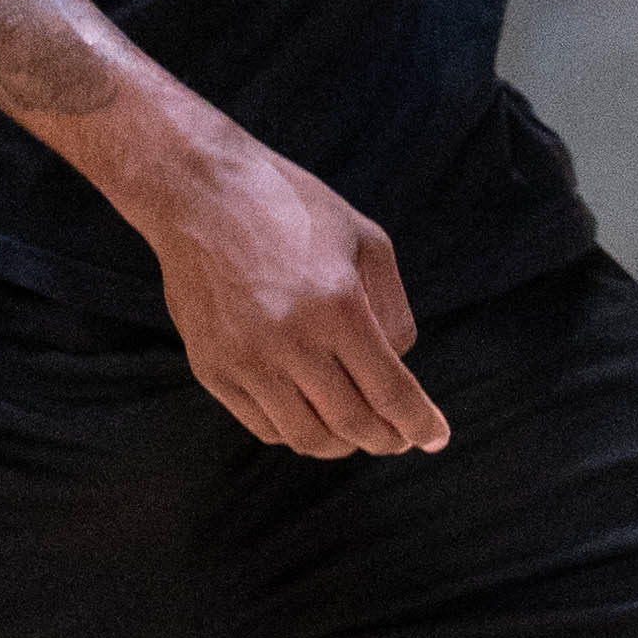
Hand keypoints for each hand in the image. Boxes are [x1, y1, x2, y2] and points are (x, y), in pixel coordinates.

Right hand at [131, 128, 451, 454]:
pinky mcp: (211, 368)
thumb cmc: (292, 209)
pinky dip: (297, 432)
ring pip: (306, 436)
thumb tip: (397, 366)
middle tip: (399, 439)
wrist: (200, 193)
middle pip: (352, 422)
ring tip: (358, 435)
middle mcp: (290, 340)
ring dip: (342, 445)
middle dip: (386, 440)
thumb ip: (392, 310)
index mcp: (338, 306)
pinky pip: (264, 425)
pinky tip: (313, 418)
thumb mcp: (366, 241)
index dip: (418, 423)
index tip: (436, 438)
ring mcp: (245, 359)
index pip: (389, 391)